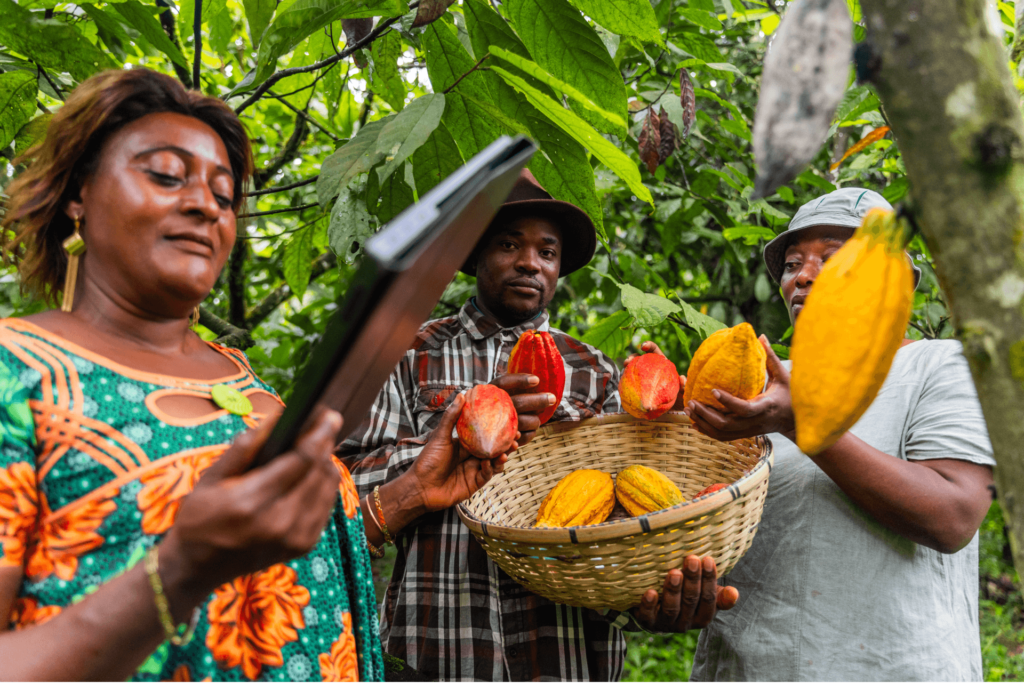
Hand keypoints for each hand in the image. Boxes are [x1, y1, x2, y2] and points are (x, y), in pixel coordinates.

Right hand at [160, 408, 343, 612]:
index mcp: (252, 502)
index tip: (330, 414)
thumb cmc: (200, 518)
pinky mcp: (304, 545)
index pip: (300, 460)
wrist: (197, 568)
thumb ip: (244, 447)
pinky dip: (323, 485)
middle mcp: (279, 522)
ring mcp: (295, 537)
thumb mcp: (211, 477)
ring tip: (315, 448)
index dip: (319, 433)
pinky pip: (327, 505)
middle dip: (325, 443)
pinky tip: (311, 474)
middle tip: (323, 424)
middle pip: (320, 471)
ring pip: (328, 487)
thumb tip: (276, 419)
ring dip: (326, 462)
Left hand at [405, 393, 514, 513]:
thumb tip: (461, 395)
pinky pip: (487, 474)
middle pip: (493, 448)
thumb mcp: (439, 437)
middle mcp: (471, 456)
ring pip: (494, 462)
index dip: (497, 429)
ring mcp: (474, 470)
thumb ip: (451, 417)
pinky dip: (491, 468)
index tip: (510, 421)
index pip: (484, 434)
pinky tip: (490, 463)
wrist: (420, 488)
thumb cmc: (427, 461)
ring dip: (502, 456)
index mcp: (464, 444)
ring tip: (508, 450)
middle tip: (516, 436)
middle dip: (506, 442)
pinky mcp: (475, 483)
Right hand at [491, 373, 555, 445]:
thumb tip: (537, 382)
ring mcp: (498, 427)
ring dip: (536, 419)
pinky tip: (531, 428)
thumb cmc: (497, 409)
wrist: (481, 438)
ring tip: (538, 416)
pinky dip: (532, 432)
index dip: (520, 380)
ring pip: (525, 421)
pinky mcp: (504, 442)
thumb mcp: (499, 396)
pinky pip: (525, 436)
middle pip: (519, 402)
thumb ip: (513, 388)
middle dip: (539, 400)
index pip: (504, 382)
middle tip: (552, 398)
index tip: (537, 380)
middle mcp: (492, 409)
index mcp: (490, 394)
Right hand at [630, 341, 687, 410]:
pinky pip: (632, 386)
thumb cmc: (680, 397)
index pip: (654, 350)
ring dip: (626, 370)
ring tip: (623, 373)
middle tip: (628, 361)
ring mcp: (643, 378)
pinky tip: (623, 390)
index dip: (648, 345)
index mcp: (661, 363)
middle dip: (631, 357)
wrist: (673, 409)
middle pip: (639, 359)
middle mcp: (650, 368)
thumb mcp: (684, 391)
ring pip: (632, 371)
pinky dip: (626, 386)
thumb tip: (682, 378)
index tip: (643, 347)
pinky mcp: (639, 388)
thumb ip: (684, 385)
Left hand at [631, 555, 738, 631]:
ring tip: (674, 572)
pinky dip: (649, 604)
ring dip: (674, 590)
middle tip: (691, 559)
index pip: (709, 600)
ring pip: (672, 609)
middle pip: (691, 601)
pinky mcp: (648, 622)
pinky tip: (651, 592)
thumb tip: (734, 593)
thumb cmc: (686, 598)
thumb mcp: (704, 597)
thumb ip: (720, 595)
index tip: (708, 559)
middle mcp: (686, 623)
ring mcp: (666, 624)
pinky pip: (648, 616)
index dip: (709, 580)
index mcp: (702, 616)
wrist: (656, 614)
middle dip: (692, 580)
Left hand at [684, 336, 794, 440]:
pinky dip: (707, 431)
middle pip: (726, 424)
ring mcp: (748, 430)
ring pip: (721, 433)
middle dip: (706, 414)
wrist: (793, 421)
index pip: (744, 409)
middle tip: (691, 401)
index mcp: (765, 407)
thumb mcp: (783, 376)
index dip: (727, 401)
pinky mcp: (744, 434)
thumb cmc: (789, 395)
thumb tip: (760, 336)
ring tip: (689, 408)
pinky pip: (722, 437)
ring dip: (703, 423)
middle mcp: (755, 422)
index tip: (712, 390)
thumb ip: (770, 358)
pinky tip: (694, 422)